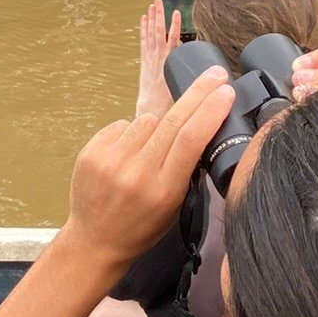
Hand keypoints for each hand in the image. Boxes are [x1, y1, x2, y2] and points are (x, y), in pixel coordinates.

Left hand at [63, 66, 233, 273]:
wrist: (95, 241)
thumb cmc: (142, 227)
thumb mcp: (175, 206)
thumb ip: (187, 169)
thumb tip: (202, 125)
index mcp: (163, 190)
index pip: (190, 139)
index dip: (210, 110)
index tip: (226, 91)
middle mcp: (136, 173)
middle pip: (173, 120)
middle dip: (198, 93)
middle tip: (215, 75)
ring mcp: (110, 160)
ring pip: (148, 119)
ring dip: (159, 125)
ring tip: (153, 150)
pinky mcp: (91, 152)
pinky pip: (123, 124)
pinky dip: (132, 133)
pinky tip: (129, 154)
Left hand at [135, 0, 182, 117]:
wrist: (152, 107)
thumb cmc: (170, 98)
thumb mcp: (182, 82)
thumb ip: (187, 67)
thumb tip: (191, 53)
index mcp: (170, 62)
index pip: (173, 39)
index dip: (174, 25)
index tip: (176, 12)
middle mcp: (159, 57)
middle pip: (159, 31)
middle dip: (159, 15)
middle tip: (158, 0)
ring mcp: (150, 57)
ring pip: (150, 33)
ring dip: (151, 18)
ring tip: (152, 4)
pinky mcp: (145, 59)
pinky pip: (144, 40)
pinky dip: (144, 28)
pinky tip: (144, 18)